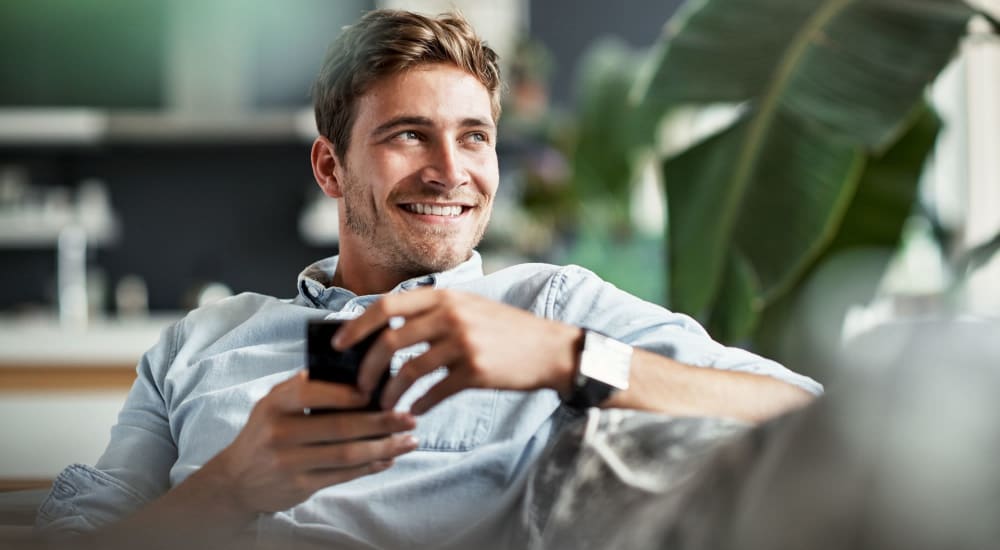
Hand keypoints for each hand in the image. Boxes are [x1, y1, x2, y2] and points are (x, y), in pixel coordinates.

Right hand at [202, 371, 417, 514]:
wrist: (237, 479)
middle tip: (408, 418)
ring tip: (409, 441)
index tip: (377, 390)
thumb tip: (352, 371)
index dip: (346, 393)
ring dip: (384, 447)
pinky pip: (344, 475)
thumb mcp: (274, 404)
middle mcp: (279, 433)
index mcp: (275, 404)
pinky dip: (371, 466)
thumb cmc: (265, 432)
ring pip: (347, 454)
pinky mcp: (300, 486)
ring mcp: (289, 462)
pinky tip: (389, 458)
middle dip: (381, 422)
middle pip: (339, 426)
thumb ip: (304, 387)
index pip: (312, 392)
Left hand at [334, 289, 581, 414]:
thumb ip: (434, 312)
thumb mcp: (470, 307)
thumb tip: (387, 329)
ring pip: (408, 370)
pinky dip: (418, 404)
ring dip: (390, 392)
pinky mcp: (475, 371)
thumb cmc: (506, 330)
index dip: (357, 326)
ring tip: (383, 406)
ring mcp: (463, 343)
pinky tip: (414, 411)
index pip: (386, 306)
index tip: (339, 345)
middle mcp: (451, 316)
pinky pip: (434, 392)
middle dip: (367, 367)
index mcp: (444, 297)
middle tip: (359, 386)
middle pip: (390, 340)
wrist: (551, 349)